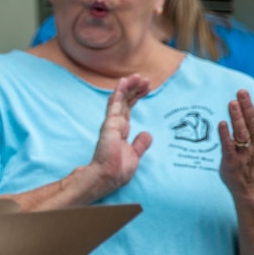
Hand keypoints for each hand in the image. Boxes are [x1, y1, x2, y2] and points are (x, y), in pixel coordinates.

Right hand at [81, 74, 152, 201]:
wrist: (106, 178)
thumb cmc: (117, 171)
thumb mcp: (134, 156)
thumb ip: (140, 144)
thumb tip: (147, 133)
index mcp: (121, 131)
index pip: (129, 109)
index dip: (137, 97)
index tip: (146, 88)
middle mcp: (115, 125)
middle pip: (125, 102)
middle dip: (135, 89)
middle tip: (144, 79)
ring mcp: (111, 124)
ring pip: (120, 100)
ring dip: (129, 87)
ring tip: (137, 76)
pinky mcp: (109, 125)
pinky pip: (115, 105)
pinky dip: (119, 92)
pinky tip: (123, 82)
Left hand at [219, 90, 253, 194]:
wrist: (252, 189)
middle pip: (253, 124)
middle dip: (248, 107)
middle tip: (241, 92)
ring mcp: (244, 153)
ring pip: (241, 133)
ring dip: (237, 118)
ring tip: (231, 103)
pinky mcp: (231, 161)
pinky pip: (228, 147)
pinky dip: (225, 135)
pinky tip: (221, 124)